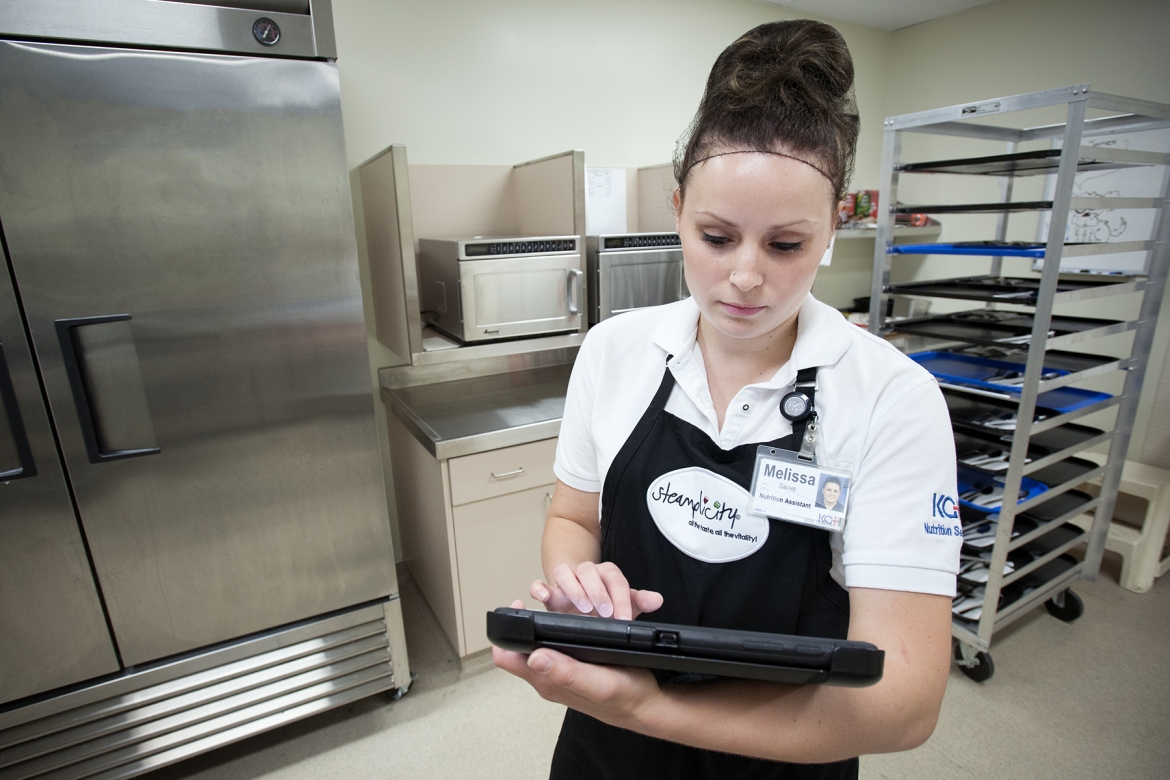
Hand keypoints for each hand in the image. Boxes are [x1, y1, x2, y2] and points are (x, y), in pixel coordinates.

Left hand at [493, 600, 662, 731]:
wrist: (645, 705)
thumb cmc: (626, 697)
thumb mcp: (600, 684)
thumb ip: (567, 673)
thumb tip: (534, 658)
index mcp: (548, 681)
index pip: (508, 658)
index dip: (506, 632)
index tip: (520, 606)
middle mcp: (548, 677)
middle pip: (518, 649)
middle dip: (524, 624)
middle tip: (543, 600)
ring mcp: (558, 673)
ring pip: (536, 646)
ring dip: (540, 627)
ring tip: (557, 607)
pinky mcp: (570, 668)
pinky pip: (554, 648)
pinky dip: (557, 634)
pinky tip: (573, 624)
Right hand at [531, 561, 662, 619]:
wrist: (580, 596)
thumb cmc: (604, 601)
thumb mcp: (623, 602)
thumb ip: (639, 601)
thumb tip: (657, 600)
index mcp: (606, 574)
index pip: (615, 579)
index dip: (621, 597)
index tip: (623, 617)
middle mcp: (585, 573)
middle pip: (590, 572)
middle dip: (598, 592)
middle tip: (605, 613)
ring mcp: (565, 580)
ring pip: (565, 574)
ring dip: (574, 589)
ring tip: (583, 608)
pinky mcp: (549, 590)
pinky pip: (540, 584)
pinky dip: (539, 589)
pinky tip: (543, 597)